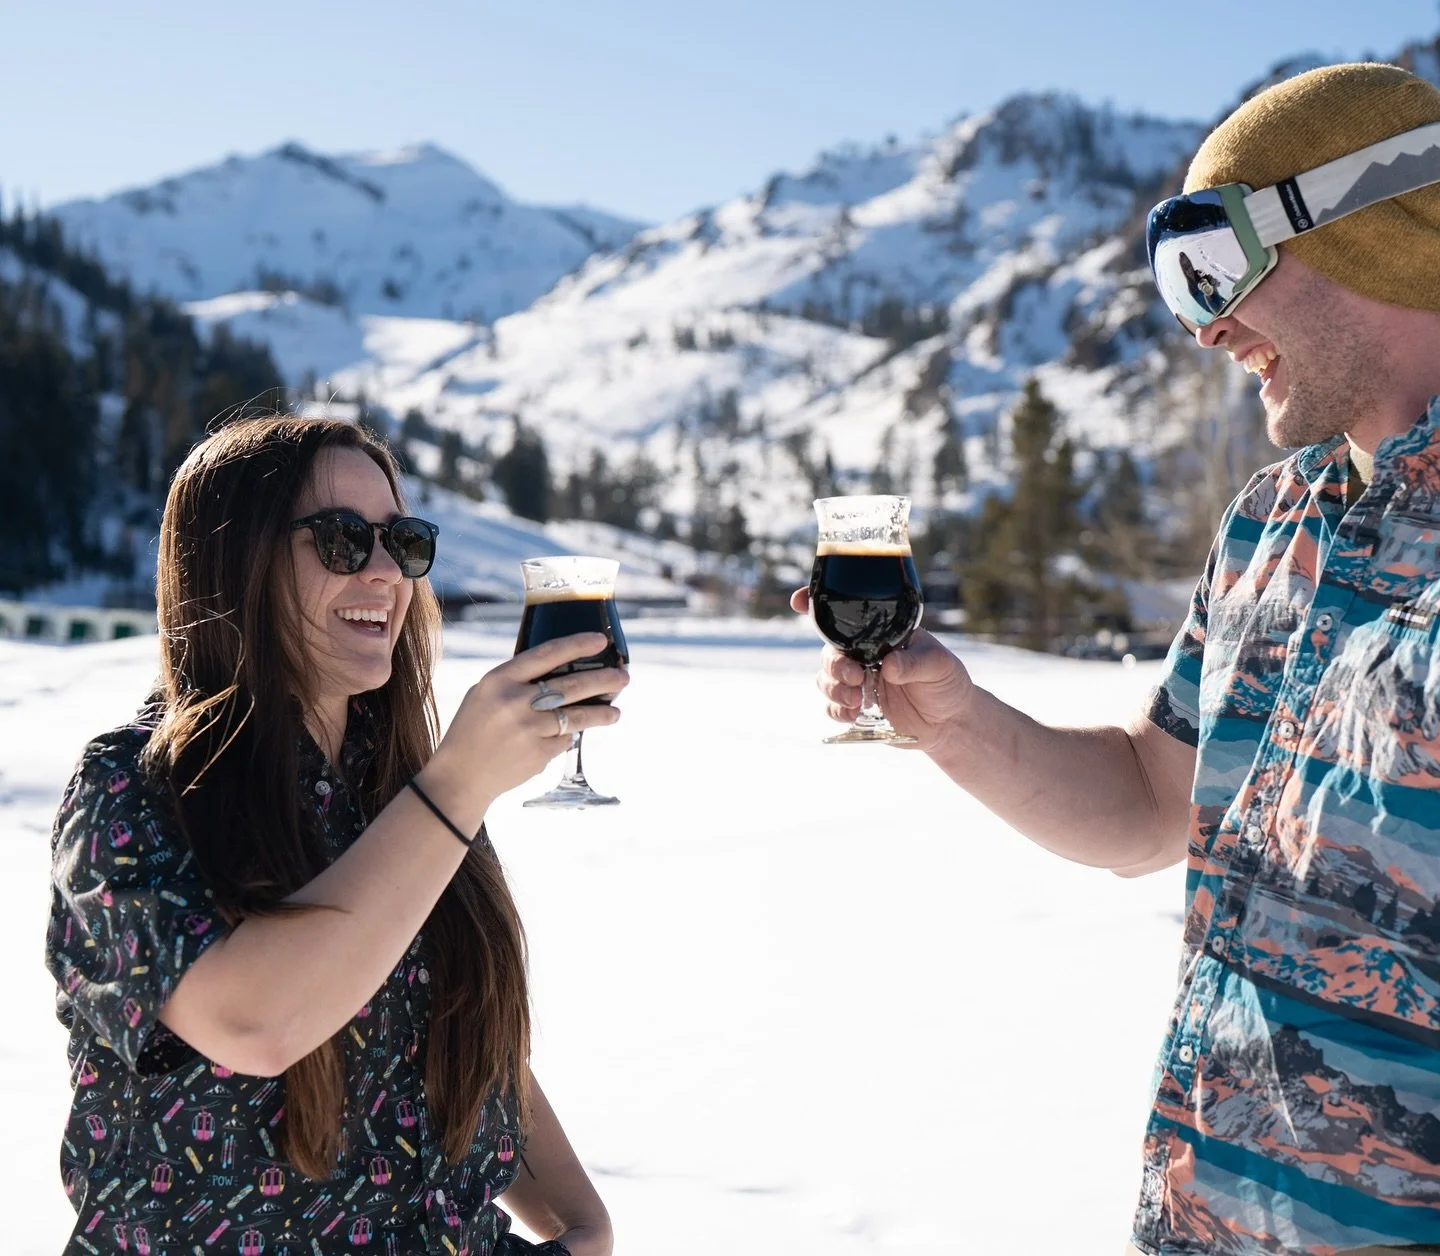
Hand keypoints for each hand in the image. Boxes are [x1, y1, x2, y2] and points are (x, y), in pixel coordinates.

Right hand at [427, 633, 629, 806]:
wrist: (460, 777)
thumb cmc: (472, 730)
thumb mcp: (484, 695)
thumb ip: (516, 681)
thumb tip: (559, 670)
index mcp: (499, 680)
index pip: (547, 653)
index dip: (577, 645)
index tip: (600, 641)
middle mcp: (515, 702)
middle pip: (573, 685)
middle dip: (605, 680)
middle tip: (623, 678)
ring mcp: (529, 729)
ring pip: (577, 716)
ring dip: (602, 713)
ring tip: (615, 712)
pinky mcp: (538, 754)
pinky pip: (564, 740)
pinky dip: (567, 738)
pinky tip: (567, 738)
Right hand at [791, 587, 973, 751]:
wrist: (951, 724)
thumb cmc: (948, 683)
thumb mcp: (940, 666)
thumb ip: (915, 664)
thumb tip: (888, 665)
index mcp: (881, 634)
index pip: (846, 613)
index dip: (817, 604)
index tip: (799, 600)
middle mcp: (864, 654)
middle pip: (830, 650)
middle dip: (834, 664)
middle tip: (855, 677)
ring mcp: (858, 681)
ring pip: (826, 678)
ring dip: (834, 689)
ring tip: (856, 701)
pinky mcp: (857, 708)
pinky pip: (832, 707)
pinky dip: (836, 710)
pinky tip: (852, 715)